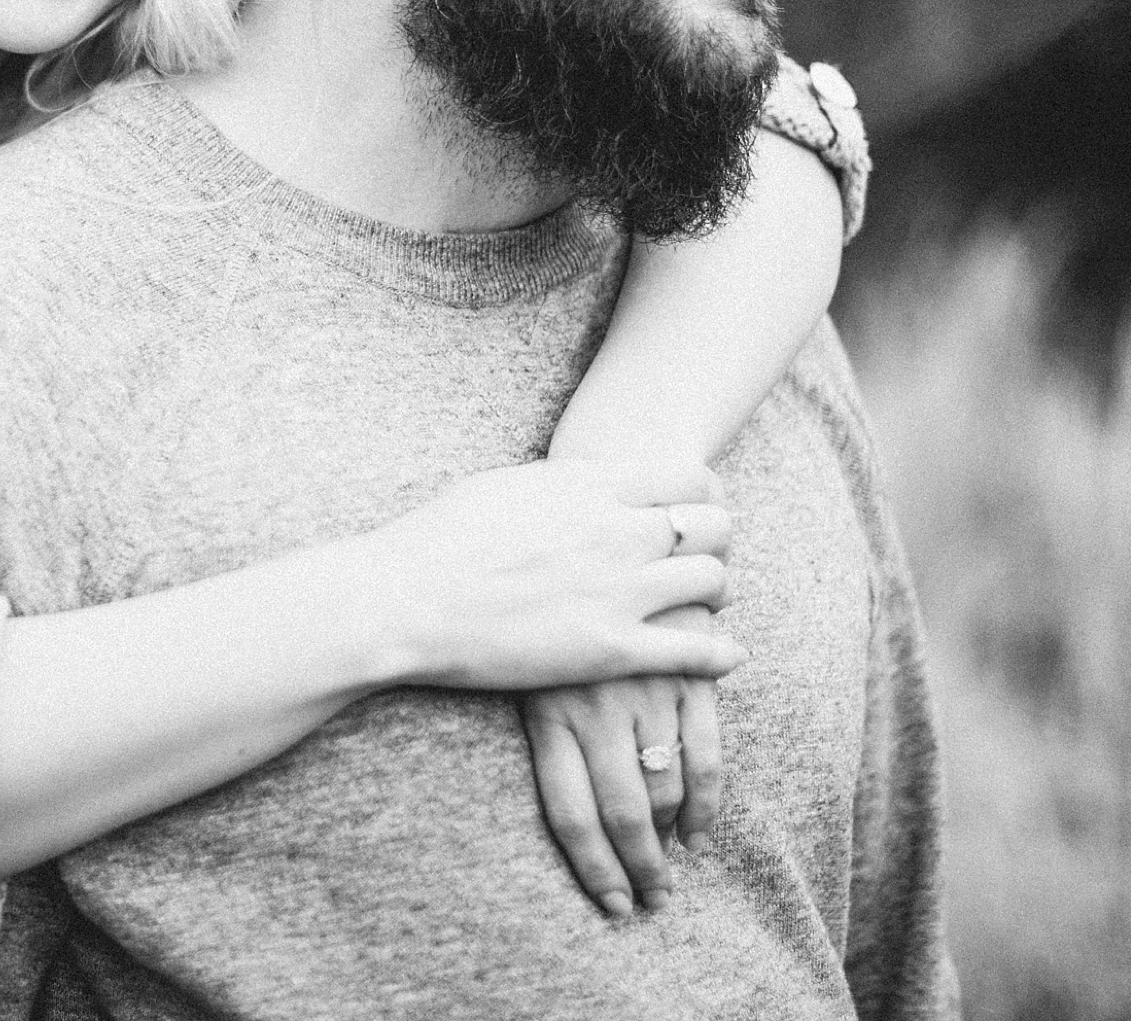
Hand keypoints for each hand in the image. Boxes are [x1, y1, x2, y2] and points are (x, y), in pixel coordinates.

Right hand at [351, 458, 741, 691]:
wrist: (404, 601)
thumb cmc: (437, 539)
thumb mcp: (505, 486)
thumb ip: (561, 485)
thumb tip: (586, 483)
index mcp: (589, 486)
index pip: (686, 476)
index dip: (697, 492)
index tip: (689, 508)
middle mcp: (616, 532)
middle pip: (713, 524)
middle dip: (715, 538)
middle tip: (702, 554)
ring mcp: (619, 592)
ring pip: (713, 581)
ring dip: (715, 591)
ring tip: (705, 602)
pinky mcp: (611, 650)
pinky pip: (696, 650)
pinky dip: (720, 652)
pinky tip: (726, 654)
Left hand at [524, 605, 724, 918]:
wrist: (602, 536)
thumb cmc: (545, 614)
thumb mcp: (523, 666)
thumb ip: (544, 725)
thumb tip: (571, 806)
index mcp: (547, 712)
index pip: (570, 813)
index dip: (594, 867)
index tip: (611, 904)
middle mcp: (596, 710)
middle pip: (619, 814)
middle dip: (638, 868)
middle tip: (649, 903)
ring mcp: (646, 693)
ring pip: (663, 791)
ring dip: (668, 841)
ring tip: (667, 873)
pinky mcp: (689, 676)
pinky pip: (705, 756)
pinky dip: (705, 804)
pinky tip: (698, 835)